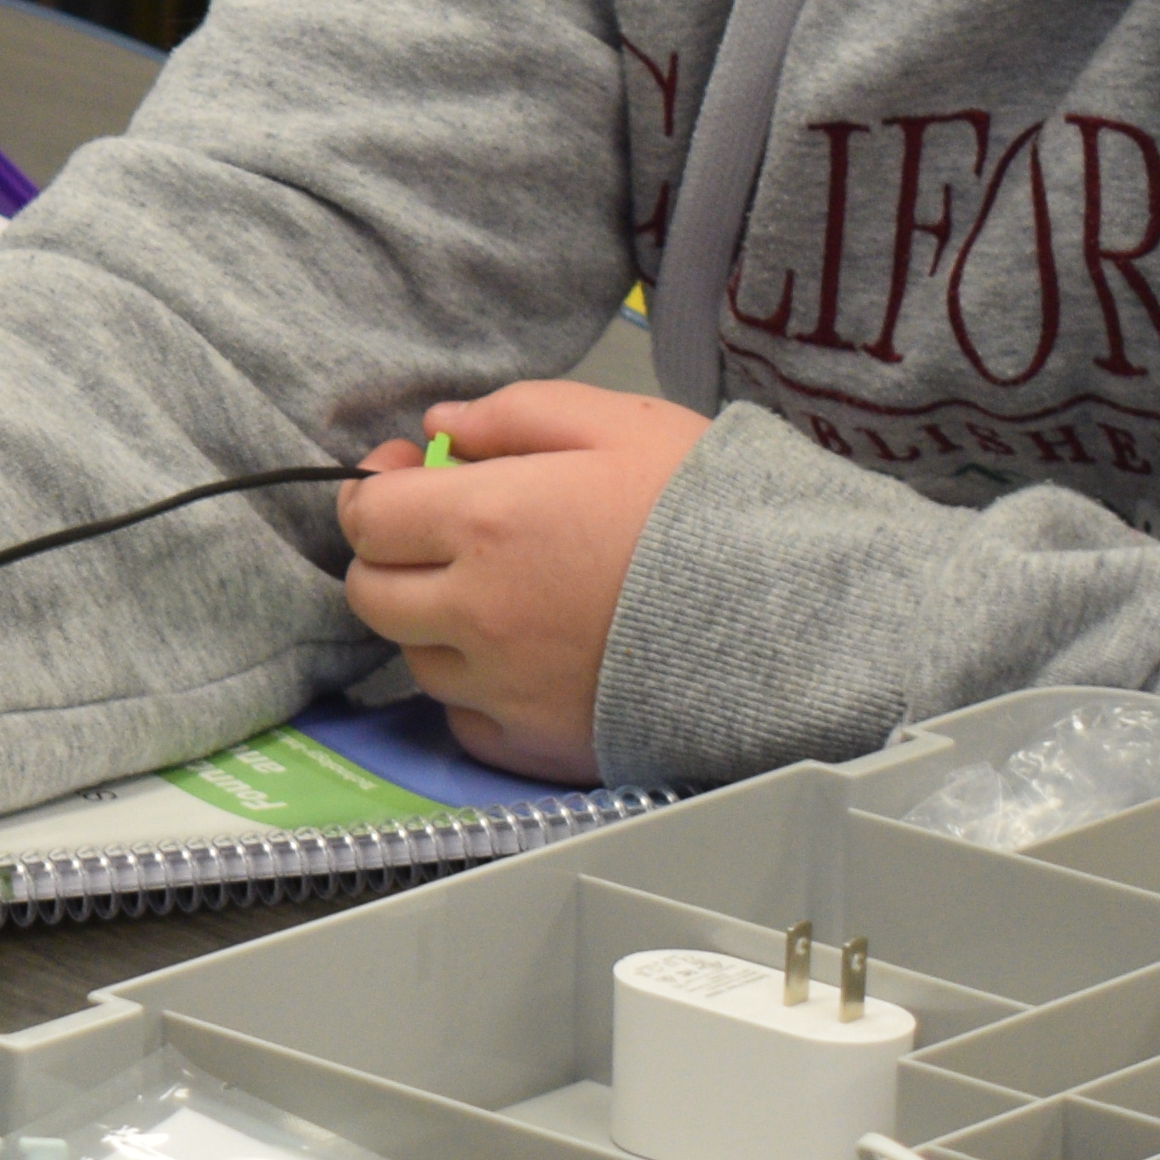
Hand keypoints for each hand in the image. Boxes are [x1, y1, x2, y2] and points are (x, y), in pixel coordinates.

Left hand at [337, 381, 708, 781]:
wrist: (792, 616)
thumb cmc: (709, 509)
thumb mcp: (618, 424)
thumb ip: (513, 415)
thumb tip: (440, 424)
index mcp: (486, 522)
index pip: (367, 517)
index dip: (376, 490)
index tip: (409, 474)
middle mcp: (476, 612)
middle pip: (372, 594)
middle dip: (392, 557)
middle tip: (440, 535)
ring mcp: (501, 688)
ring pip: (416, 658)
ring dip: (436, 624)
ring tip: (503, 595)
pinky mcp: (535, 745)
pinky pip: (466, 720)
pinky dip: (478, 691)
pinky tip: (525, 658)